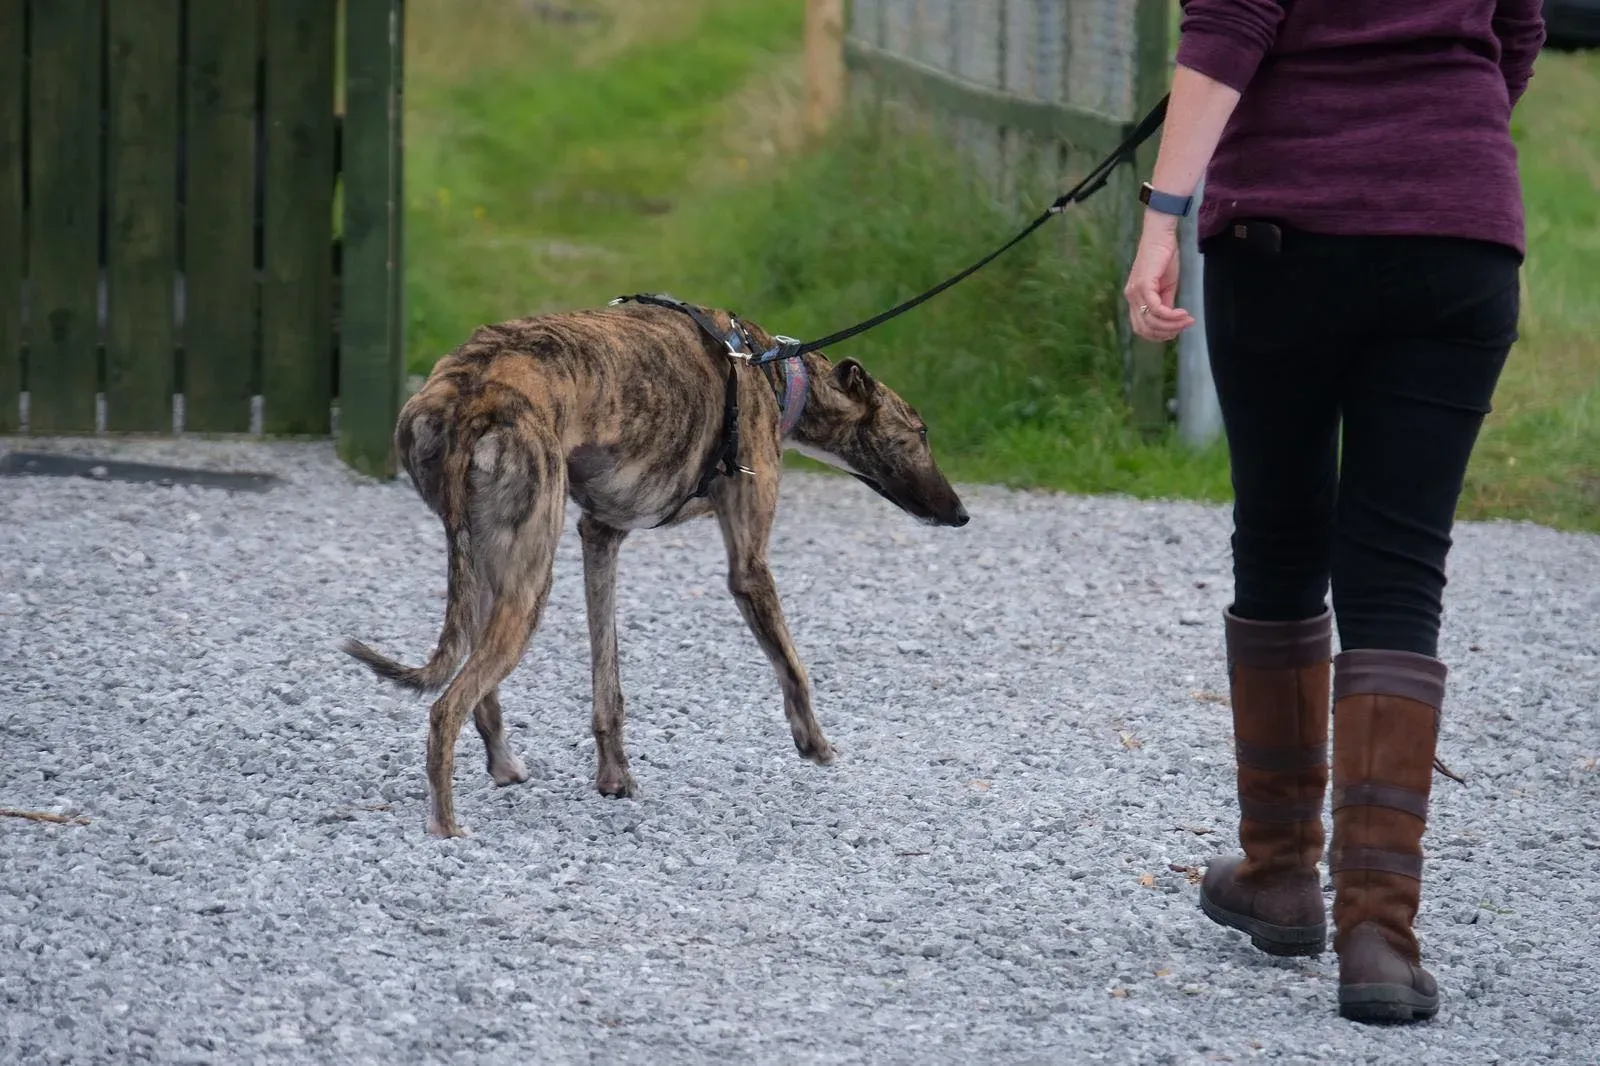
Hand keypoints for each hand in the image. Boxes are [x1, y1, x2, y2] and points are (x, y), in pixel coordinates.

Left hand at [1123, 211, 1195, 342]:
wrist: (1161, 236)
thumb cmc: (1164, 258)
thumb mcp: (1166, 286)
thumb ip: (1165, 303)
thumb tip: (1170, 319)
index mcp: (1134, 299)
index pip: (1141, 328)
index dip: (1158, 335)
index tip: (1176, 331)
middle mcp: (1131, 298)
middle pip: (1144, 329)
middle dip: (1166, 332)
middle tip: (1184, 327)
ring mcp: (1135, 292)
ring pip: (1151, 321)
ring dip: (1171, 325)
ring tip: (1187, 320)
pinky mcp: (1143, 285)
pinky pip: (1156, 309)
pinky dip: (1170, 315)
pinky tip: (1182, 313)